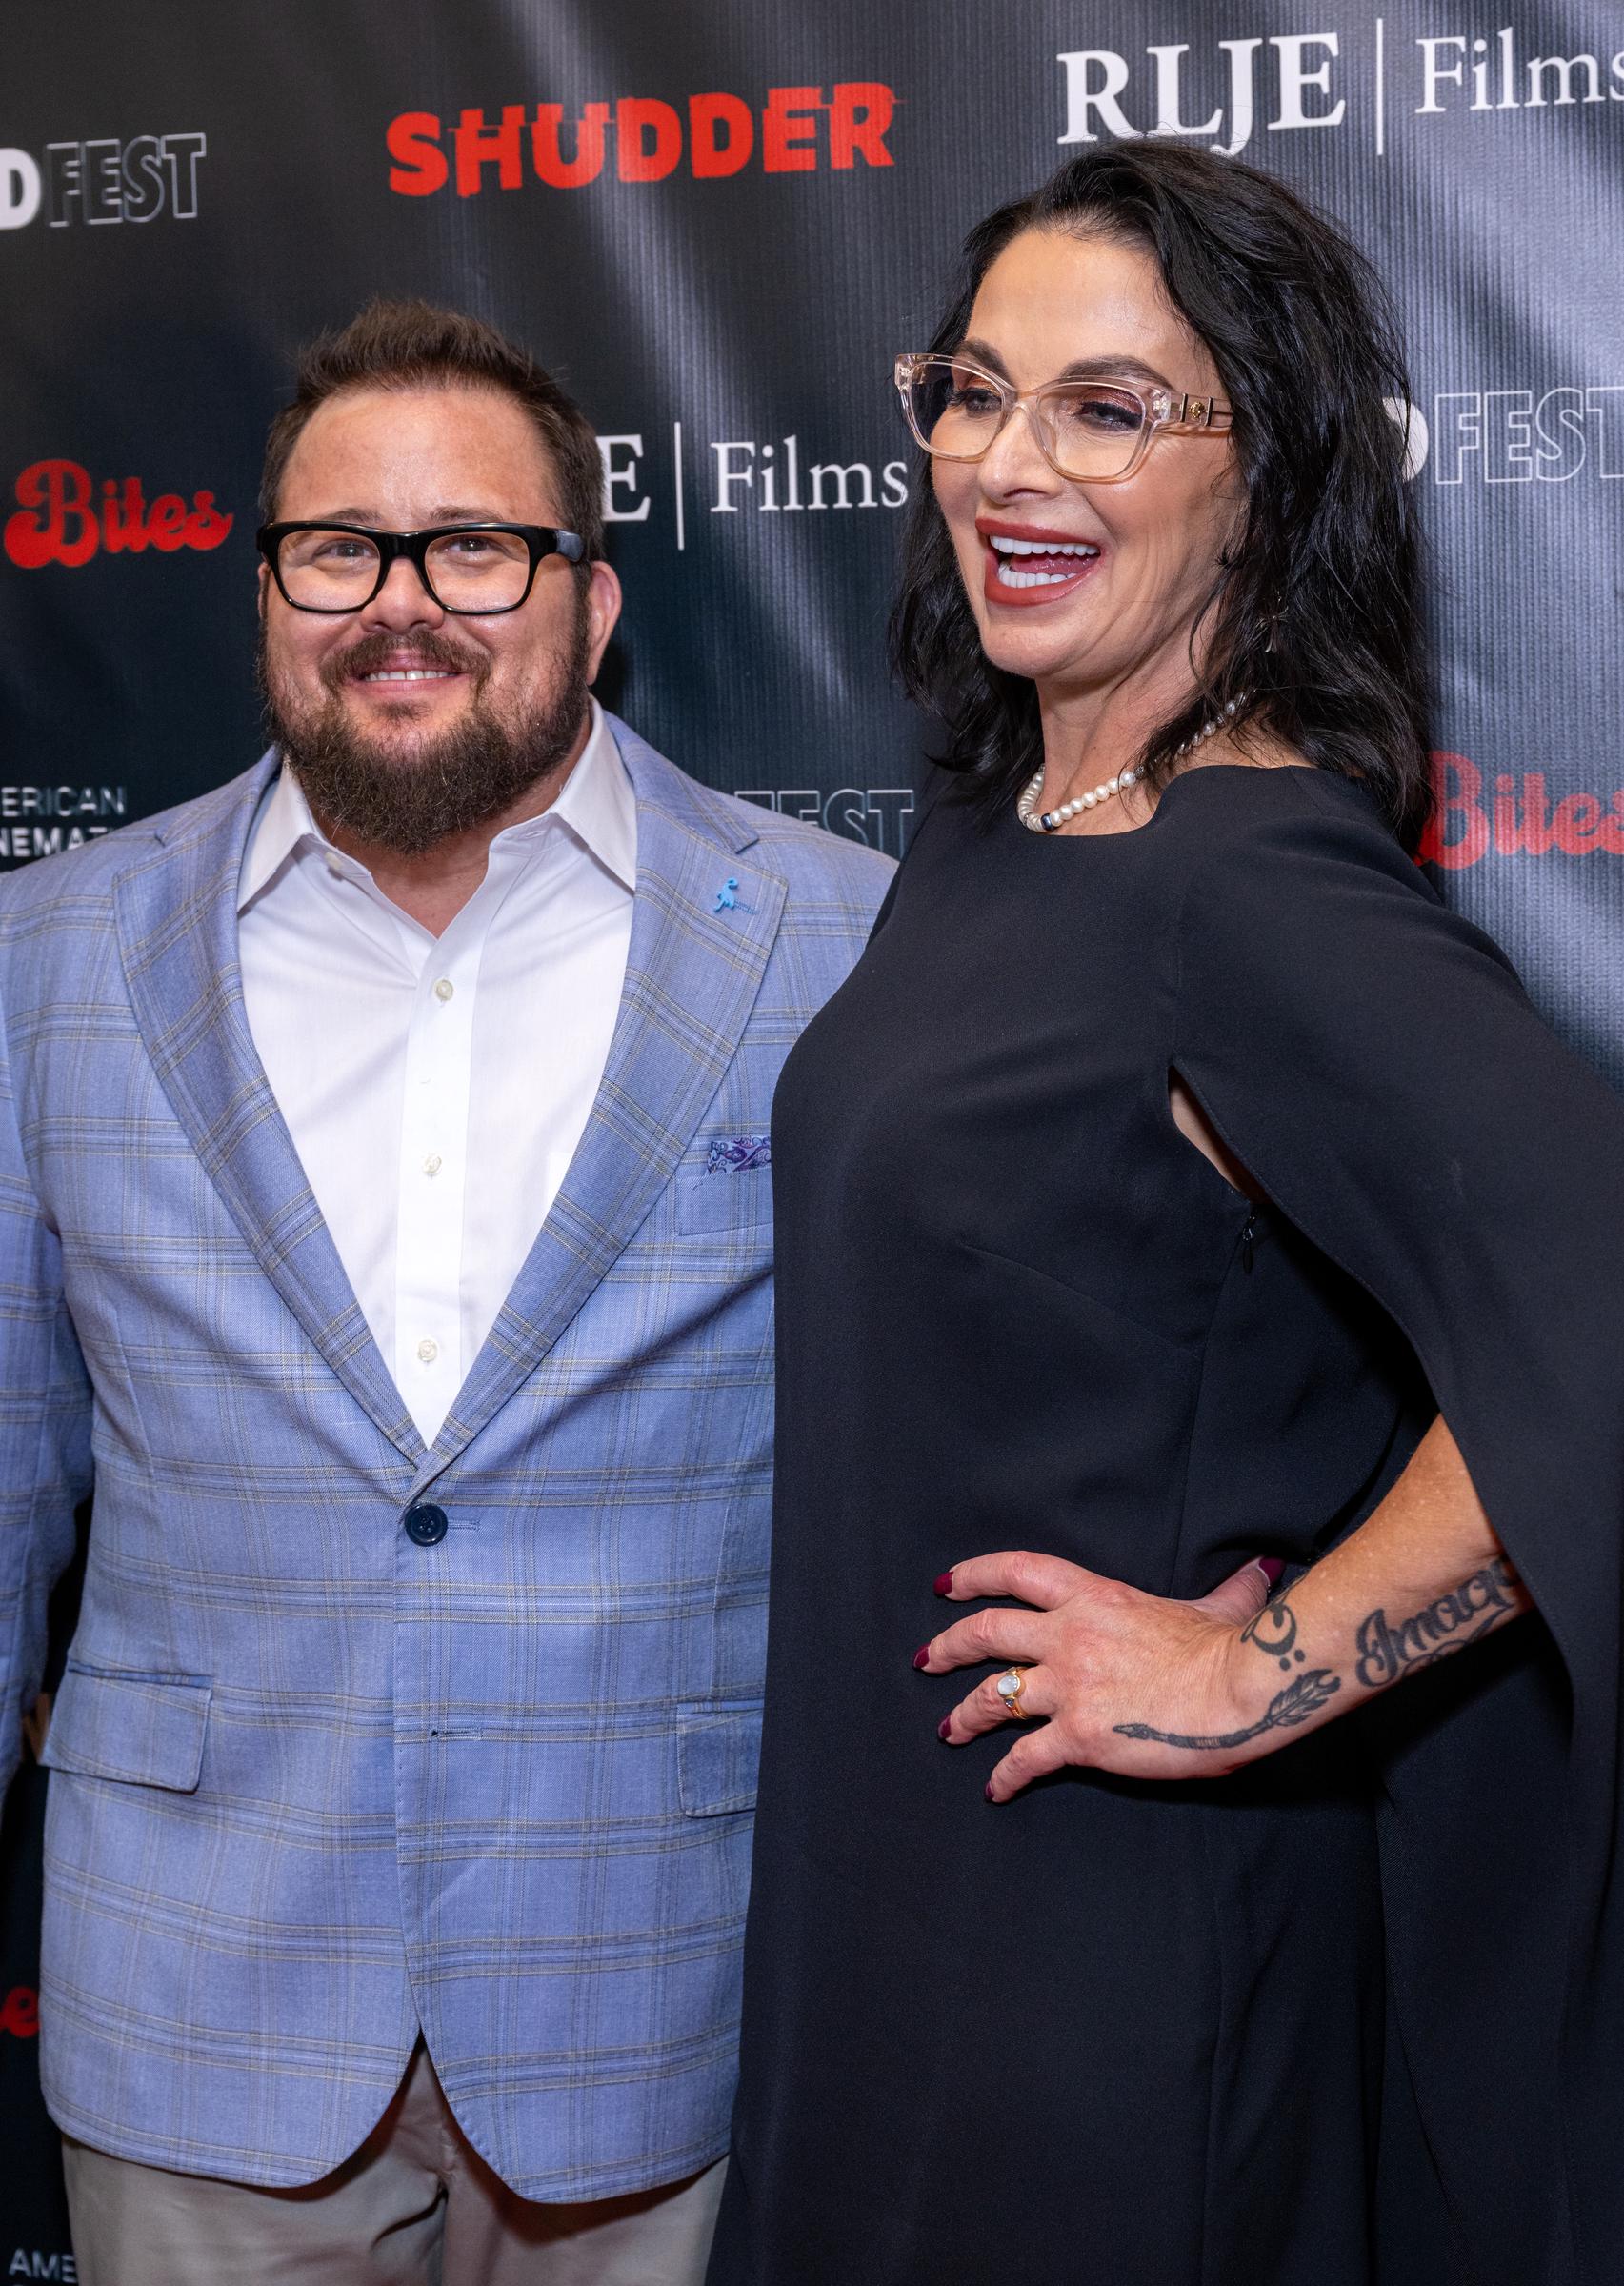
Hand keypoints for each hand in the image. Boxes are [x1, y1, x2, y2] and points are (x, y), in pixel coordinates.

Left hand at [917, 1551, 1300, 1798]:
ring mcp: (1069, 1686)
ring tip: (948, 1728)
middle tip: (926, 1659)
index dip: (975, 1574)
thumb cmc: (1231, 1648)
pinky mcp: (1078, 1736)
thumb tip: (1258, 1569)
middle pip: (986, 1632)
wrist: (1238, 1689)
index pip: (1019, 1571)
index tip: (946, 1584)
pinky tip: (995, 1789)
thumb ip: (1227, 1589)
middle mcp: (1069, 1635)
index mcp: (1094, 1596)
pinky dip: (1005, 1776)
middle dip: (949, 1646)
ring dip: (964, 1714)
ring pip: (994, 1696)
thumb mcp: (1220, 1606)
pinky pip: (1025, 1758)